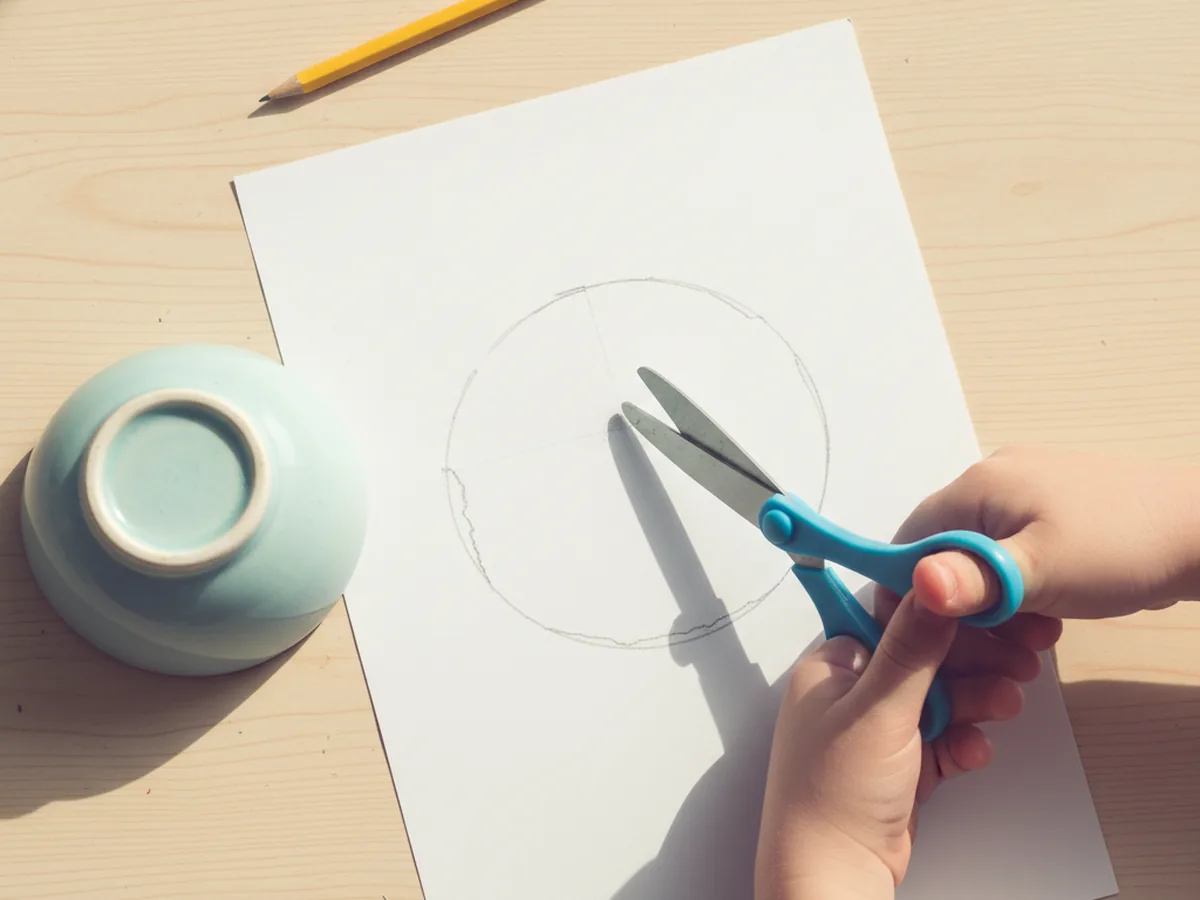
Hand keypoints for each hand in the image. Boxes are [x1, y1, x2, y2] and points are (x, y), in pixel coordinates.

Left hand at [754, 593, 1060, 899]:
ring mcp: (874, 733)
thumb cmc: (832, 795)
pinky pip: (940, 741)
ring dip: (974, 704)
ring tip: (1006, 706)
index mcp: (830, 668)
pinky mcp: (897, 768)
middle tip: (1016, 664)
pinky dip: (961, 744)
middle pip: (922, 662)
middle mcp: (849, 695)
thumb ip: (911, 648)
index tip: (985, 614)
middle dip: (969, 666)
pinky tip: (974, 753)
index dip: (939, 617)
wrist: (834, 874)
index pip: (889, 620)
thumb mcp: (878, 710)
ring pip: (938, 701)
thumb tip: (930, 585)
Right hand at [893, 445, 1199, 619]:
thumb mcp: (1042, 572)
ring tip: (1034, 633)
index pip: (908, 543)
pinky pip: (1010, 553)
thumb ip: (974, 579)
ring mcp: (1024, 490)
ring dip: (994, 604)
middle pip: (943, 552)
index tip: (934, 639)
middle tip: (1001, 644)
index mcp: (977, 486)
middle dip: (962, 606)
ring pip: (978, 558)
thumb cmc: (1125, 547)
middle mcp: (992, 478)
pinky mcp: (1051, 507)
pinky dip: (1019, 588)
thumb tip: (917, 583)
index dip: (912, 595)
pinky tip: (1049, 612)